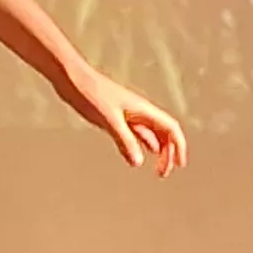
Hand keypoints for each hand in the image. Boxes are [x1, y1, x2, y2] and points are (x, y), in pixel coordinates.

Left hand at [66, 69, 186, 176]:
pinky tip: (137, 154)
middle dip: (169, 153)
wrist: (72, 79)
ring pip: (151, 134)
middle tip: (162, 174)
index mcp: (143, 109)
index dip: (179, 147)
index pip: (170, 128)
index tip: (179, 165)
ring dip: (158, 151)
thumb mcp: (109, 119)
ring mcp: (128, 113)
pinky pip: (136, 133)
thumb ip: (125, 141)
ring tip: (157, 168)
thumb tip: (138, 162)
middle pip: (164, 133)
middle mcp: (140, 111)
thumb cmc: (90, 93)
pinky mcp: (116, 116)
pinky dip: (141, 145)